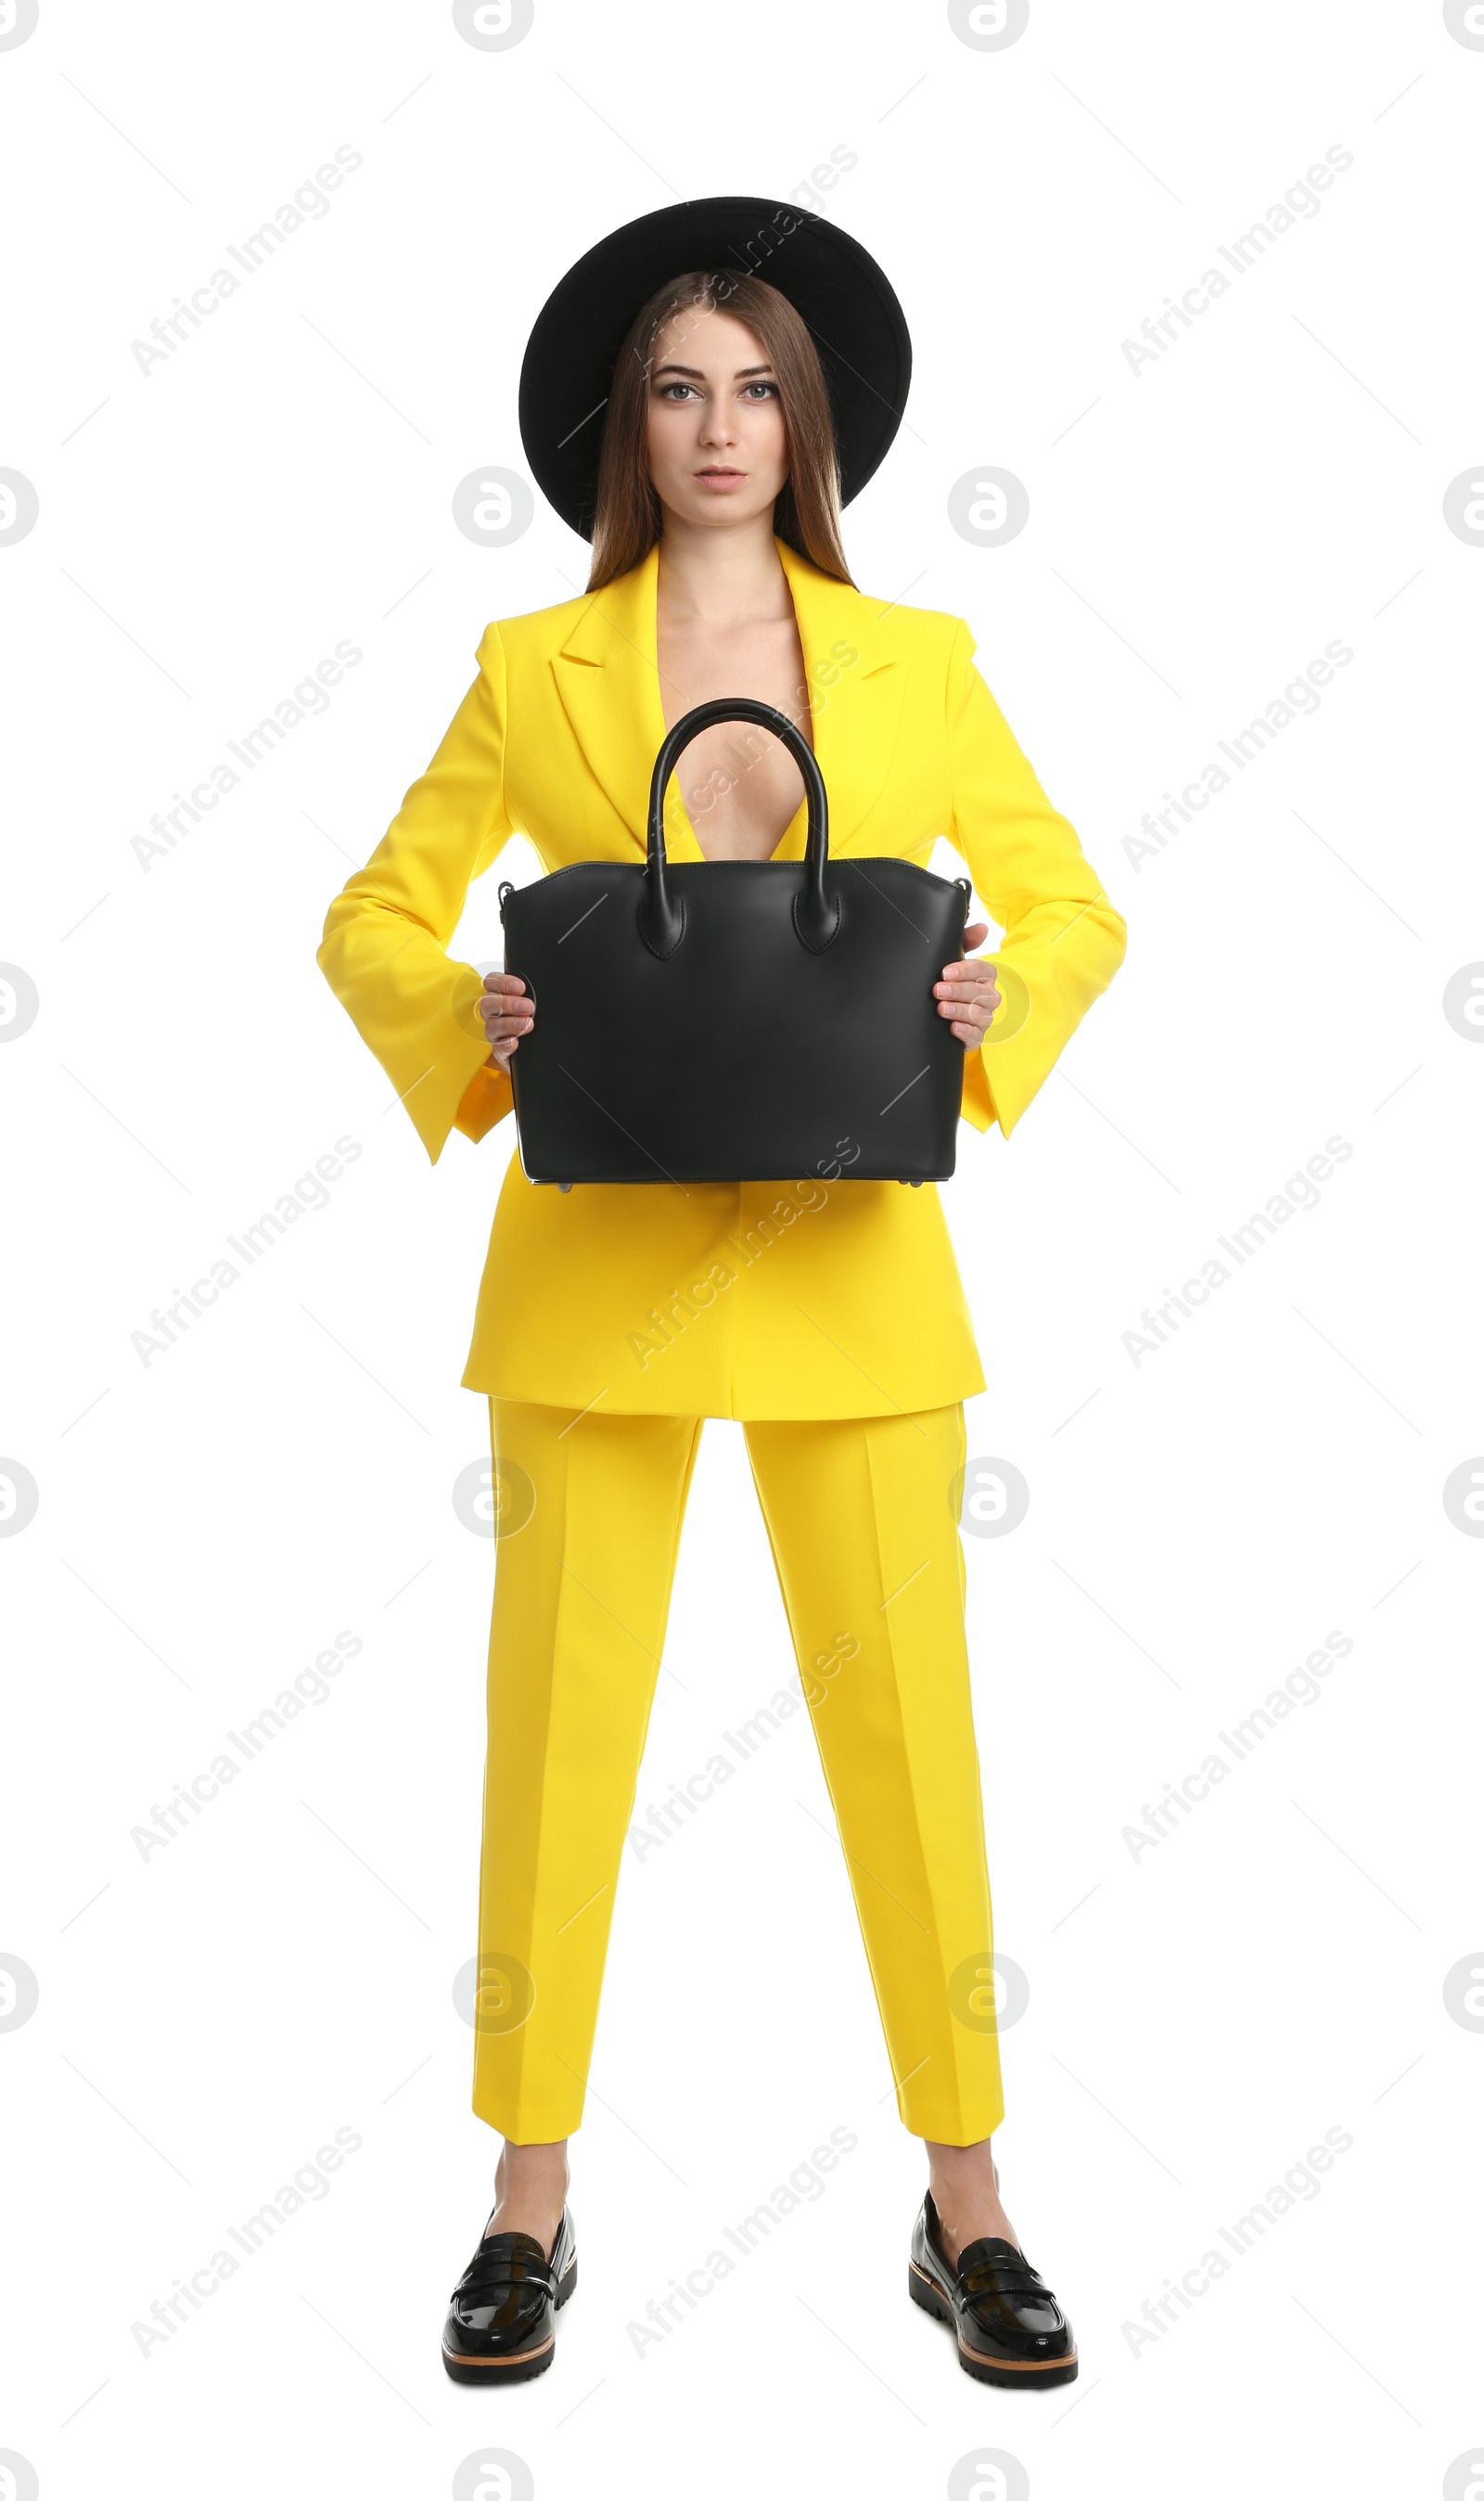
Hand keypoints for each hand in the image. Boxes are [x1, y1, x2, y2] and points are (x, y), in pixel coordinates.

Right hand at [478, 971, 533, 1070]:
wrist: (539, 1049)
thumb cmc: (535, 1020)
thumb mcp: (534, 1003)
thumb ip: (533, 995)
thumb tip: (546, 989)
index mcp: (499, 996)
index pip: (491, 982)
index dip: (502, 982)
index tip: (521, 987)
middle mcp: (493, 1013)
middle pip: (488, 1003)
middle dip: (508, 1003)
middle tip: (529, 1007)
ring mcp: (495, 1033)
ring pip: (492, 1025)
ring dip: (510, 1024)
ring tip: (528, 1024)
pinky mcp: (500, 1052)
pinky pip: (498, 1048)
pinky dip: (506, 1044)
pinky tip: (515, 1042)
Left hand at [935, 921, 1000, 1044]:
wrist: (935, 1017)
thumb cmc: (948, 983)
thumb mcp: (951, 960)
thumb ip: (965, 942)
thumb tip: (982, 927)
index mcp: (985, 976)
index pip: (983, 970)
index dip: (965, 970)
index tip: (945, 972)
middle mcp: (988, 997)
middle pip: (981, 993)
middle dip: (958, 991)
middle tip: (938, 990)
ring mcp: (984, 1018)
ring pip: (979, 1015)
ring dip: (960, 1011)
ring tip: (941, 1008)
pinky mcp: (976, 1037)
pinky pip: (977, 1036)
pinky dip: (965, 1032)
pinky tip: (952, 1027)